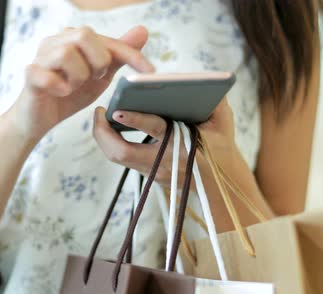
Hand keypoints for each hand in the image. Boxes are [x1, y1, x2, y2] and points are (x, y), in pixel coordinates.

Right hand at [5, 26, 154, 142]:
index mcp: (74, 38)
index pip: (108, 41)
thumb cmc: (70, 93)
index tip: (150, 72)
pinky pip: (46, 74)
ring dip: (78, 76)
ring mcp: (41, 56)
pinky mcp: (30, 74)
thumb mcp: (100, 75)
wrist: (40, 118)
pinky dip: (59, 86)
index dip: (132, 56)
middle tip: (95, 77)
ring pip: (66, 53)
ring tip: (73, 87)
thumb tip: (142, 30)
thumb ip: (119, 54)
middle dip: (98, 61)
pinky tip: (61, 92)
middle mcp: (56, 41)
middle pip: (85, 34)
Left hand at [92, 98, 236, 187]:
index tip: (118, 110)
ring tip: (101, 116)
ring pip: (117, 157)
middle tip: (99, 110)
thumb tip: (198, 81)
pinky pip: (122, 158)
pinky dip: (112, 142)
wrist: (219, 183)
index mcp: (183, 145)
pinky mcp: (147, 175)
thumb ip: (214, 100)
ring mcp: (152, 172)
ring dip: (104, 137)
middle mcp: (163, 162)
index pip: (156, 130)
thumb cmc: (220, 146)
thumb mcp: (222, 121)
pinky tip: (109, 127)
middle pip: (122, 152)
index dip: (136, 120)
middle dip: (104, 132)